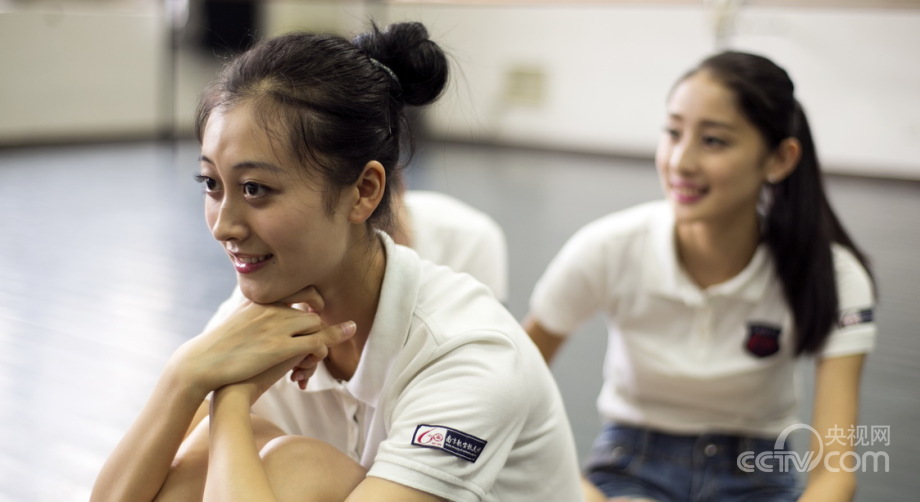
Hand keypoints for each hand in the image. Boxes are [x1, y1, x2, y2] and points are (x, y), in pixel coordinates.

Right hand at [169, 287, 354, 397]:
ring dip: (318, 343)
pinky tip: (320, 355)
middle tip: (310, 345)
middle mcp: (272, 307)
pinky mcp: (279, 347)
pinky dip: (324, 348)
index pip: (302, 288)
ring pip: (316, 325)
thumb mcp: (239, 315)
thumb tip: (269, 306)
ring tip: (303, 362)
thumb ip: (257, 307)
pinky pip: (316, 342)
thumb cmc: (219, 344)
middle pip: (311, 311)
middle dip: (316, 329)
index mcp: (262, 297)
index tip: (315, 309)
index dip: (314, 299)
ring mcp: (277, 326)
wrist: (202, 362)